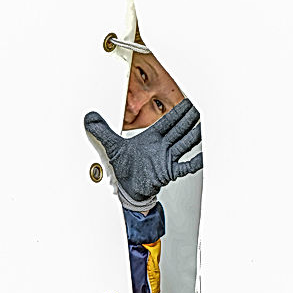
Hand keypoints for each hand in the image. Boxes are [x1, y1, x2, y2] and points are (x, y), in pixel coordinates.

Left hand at [84, 98, 202, 202]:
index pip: (167, 122)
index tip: (187, 102)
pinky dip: (194, 162)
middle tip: (199, 108)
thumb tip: (88, 118)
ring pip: (184, 144)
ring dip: (193, 135)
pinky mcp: (169, 172)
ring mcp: (167, 159)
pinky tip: (202, 156)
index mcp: (151, 138)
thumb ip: (101, 131)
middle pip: (179, 130)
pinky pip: (185, 166)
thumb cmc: (125, 169)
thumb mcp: (112, 146)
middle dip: (188, 119)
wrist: (129, 190)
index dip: (177, 112)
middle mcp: (162, 147)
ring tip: (203, 126)